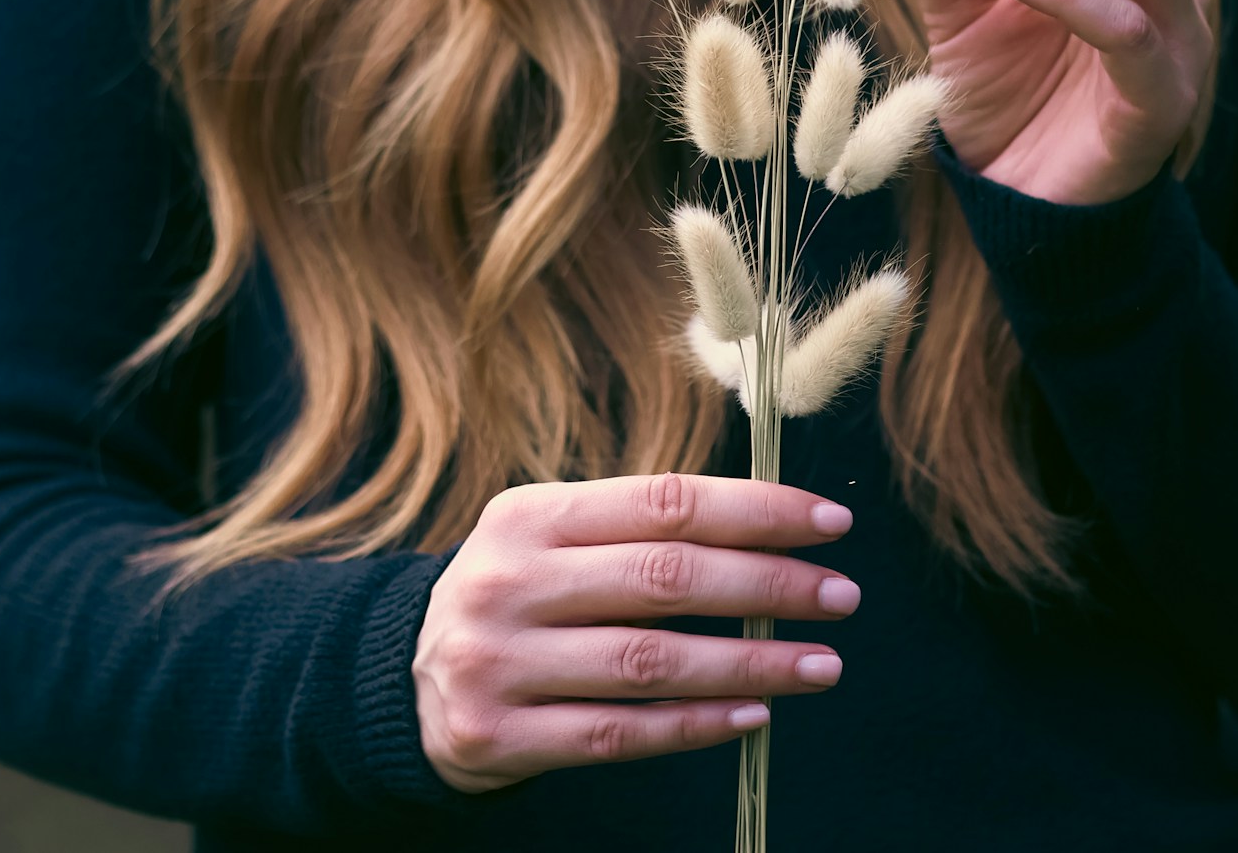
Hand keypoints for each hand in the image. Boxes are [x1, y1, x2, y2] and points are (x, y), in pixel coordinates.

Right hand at [413, 473, 861, 793]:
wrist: (398, 679)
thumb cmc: (516, 594)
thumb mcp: (551, 538)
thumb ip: (638, 528)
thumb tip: (771, 527)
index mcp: (530, 516)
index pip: (664, 503)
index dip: (755, 510)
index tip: (828, 523)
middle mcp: (509, 583)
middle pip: (663, 579)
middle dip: (767, 586)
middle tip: (840, 596)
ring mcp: (499, 662)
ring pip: (649, 663)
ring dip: (749, 664)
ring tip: (820, 664)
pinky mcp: (498, 735)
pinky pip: (618, 733)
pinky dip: (694, 726)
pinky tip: (754, 715)